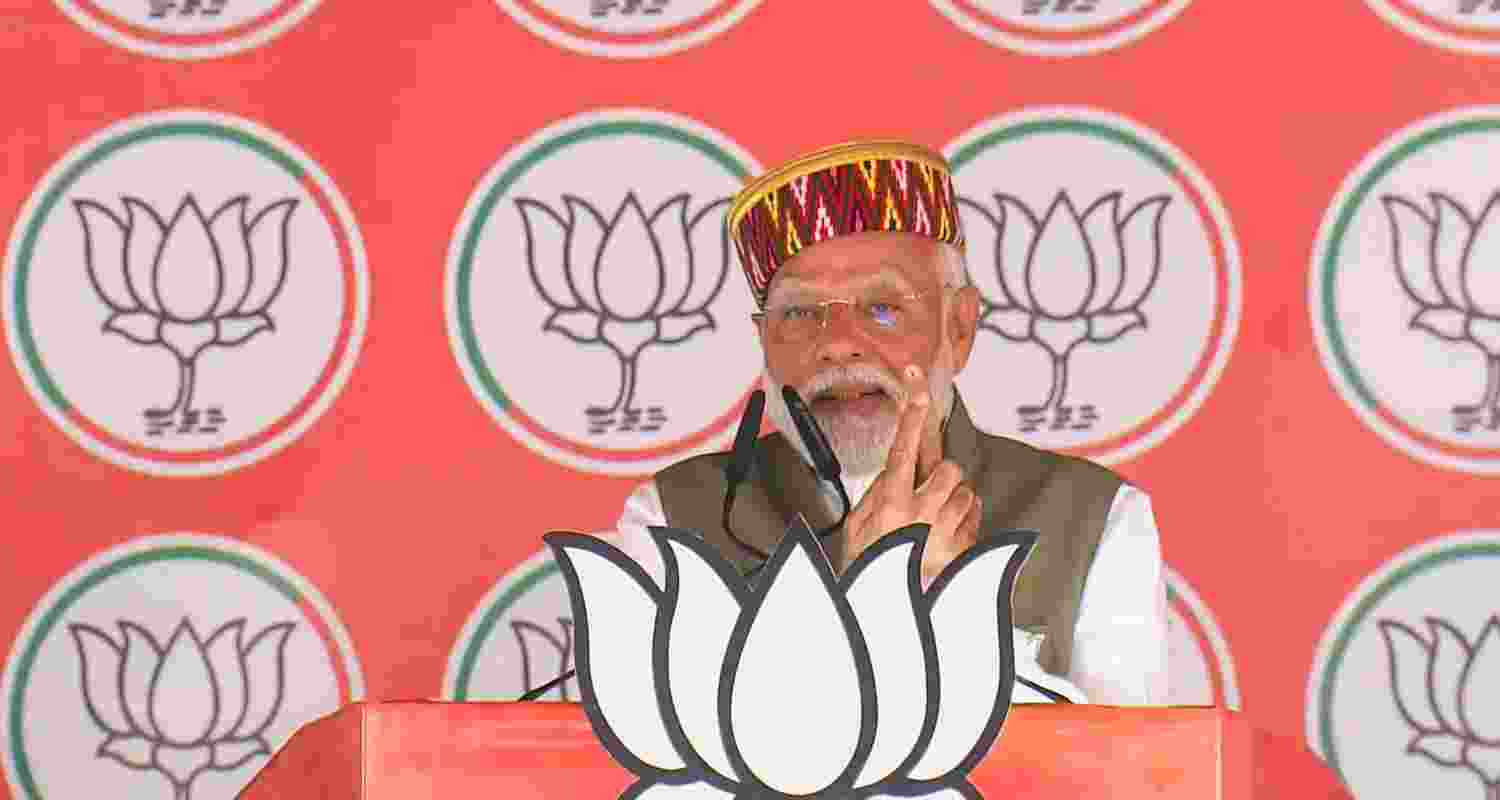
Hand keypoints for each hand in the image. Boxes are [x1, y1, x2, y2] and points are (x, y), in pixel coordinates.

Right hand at [836, 365, 981, 580]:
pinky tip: (944, 536)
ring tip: (934, 521)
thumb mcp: (856, 529)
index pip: (904, 450)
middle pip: (950, 470)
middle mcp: (920, 517)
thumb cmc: (868, 568)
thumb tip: (894, 470)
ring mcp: (945, 536)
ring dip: (954, 501)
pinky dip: (964, 522)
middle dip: (942, 477)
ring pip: (968, 494)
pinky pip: (976, 520)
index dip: (911, 417)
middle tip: (928, 491)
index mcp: (889, 506)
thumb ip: (875, 494)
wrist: (884, 615)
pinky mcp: (964, 554)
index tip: (917, 389)